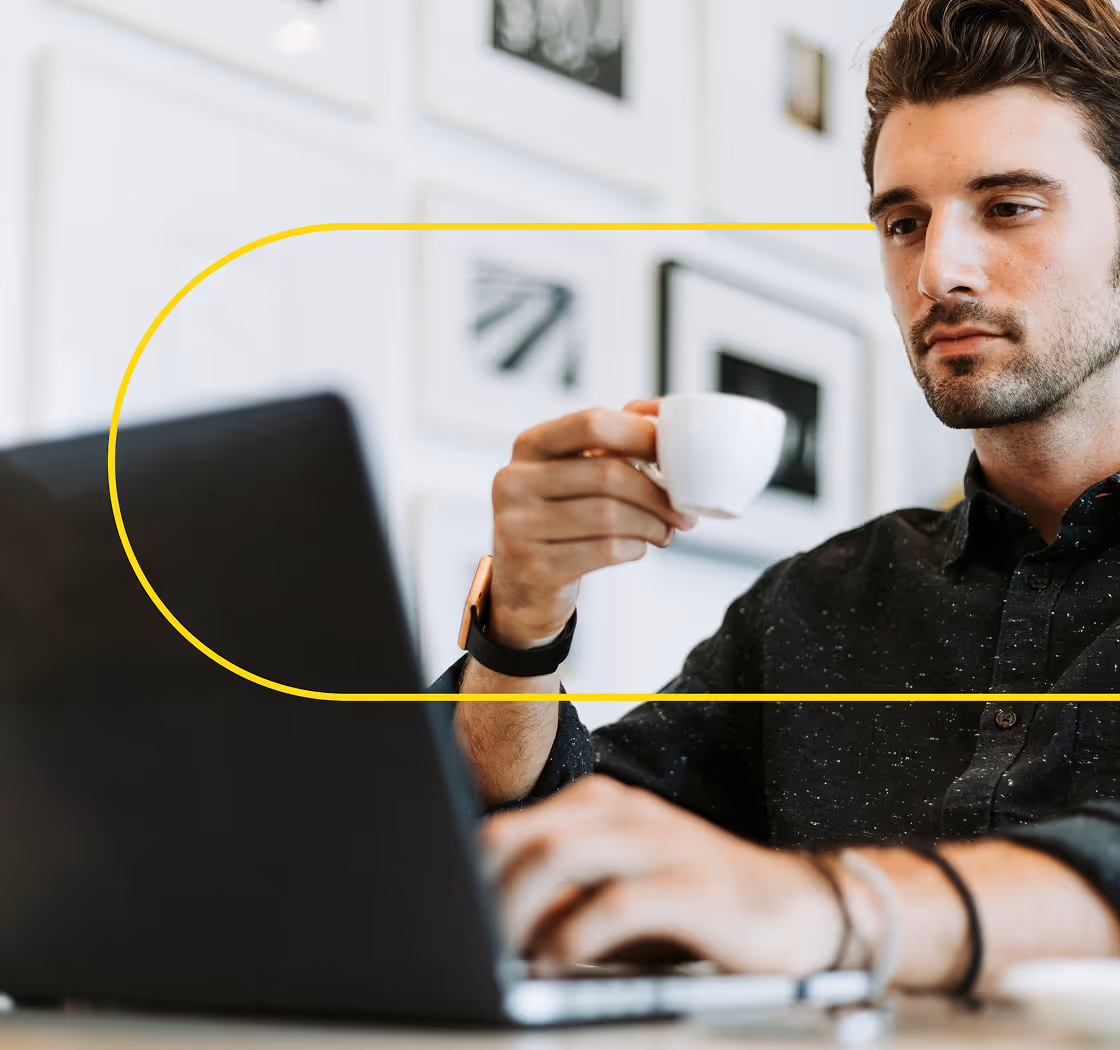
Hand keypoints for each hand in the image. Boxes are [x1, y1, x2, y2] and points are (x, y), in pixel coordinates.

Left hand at [482, 775, 843, 974]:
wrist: (802, 910)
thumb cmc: (700, 909)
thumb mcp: (619, 904)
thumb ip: (563, 905)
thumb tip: (497, 927)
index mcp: (604, 808)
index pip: (516, 827)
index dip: (474, 872)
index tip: (450, 915)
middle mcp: (627, 814)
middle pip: (528, 836)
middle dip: (486, 890)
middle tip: (468, 939)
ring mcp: (662, 843)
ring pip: (562, 855)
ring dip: (519, 909)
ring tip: (502, 953)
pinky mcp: (695, 883)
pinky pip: (617, 902)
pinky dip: (575, 936)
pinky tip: (558, 963)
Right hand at [489, 401, 695, 646]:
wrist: (521, 583)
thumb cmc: (559, 516)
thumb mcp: (573, 470)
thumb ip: (611, 436)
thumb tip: (657, 408)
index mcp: (529, 446)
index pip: (591, 423)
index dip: (640, 435)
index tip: (672, 454)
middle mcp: (514, 481)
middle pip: (607, 474)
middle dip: (657, 494)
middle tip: (683, 511)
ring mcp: (517, 526)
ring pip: (609, 515)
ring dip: (651, 524)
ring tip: (664, 531)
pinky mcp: (535, 567)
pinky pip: (605, 550)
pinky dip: (634, 548)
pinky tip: (638, 547)